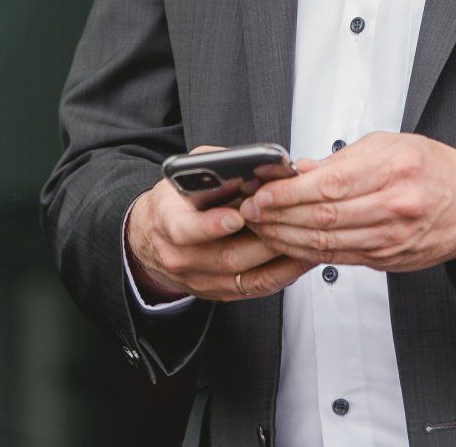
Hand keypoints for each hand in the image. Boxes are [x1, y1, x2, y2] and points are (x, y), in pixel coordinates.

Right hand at [126, 147, 316, 302]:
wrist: (151, 238)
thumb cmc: (173, 202)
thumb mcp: (183, 174)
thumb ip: (213, 166)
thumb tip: (251, 163)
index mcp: (167, 223)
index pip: (186, 230)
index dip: (212, 225)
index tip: (236, 217)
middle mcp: (180, 257)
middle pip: (226, 256)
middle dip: (263, 240)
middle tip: (289, 225)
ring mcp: (199, 279)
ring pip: (246, 276)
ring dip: (279, 259)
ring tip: (304, 241)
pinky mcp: (218, 292)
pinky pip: (255, 289)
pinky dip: (281, 274)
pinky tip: (298, 258)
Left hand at [238, 132, 455, 273]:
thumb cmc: (432, 168)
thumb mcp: (389, 144)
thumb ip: (342, 158)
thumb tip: (300, 170)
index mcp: (393, 170)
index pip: (329, 185)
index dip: (288, 192)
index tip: (262, 192)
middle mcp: (394, 206)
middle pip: (323, 217)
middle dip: (279, 216)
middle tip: (251, 212)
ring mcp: (391, 238)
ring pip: (326, 243)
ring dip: (286, 238)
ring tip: (262, 229)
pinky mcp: (388, 259)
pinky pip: (339, 258)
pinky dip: (308, 252)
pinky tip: (288, 243)